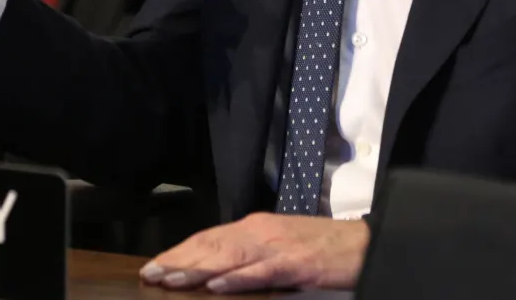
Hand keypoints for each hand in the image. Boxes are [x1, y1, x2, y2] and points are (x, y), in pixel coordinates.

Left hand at [138, 214, 368, 293]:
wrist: (365, 243)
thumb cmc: (321, 249)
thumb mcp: (278, 247)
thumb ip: (249, 255)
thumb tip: (215, 271)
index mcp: (254, 228)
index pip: (208, 238)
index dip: (179, 252)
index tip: (154, 265)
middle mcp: (260, 231)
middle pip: (210, 245)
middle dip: (178, 260)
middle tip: (150, 274)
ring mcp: (278, 247)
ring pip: (229, 257)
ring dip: (197, 269)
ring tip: (170, 280)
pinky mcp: (297, 264)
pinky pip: (263, 272)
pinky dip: (239, 279)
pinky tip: (218, 287)